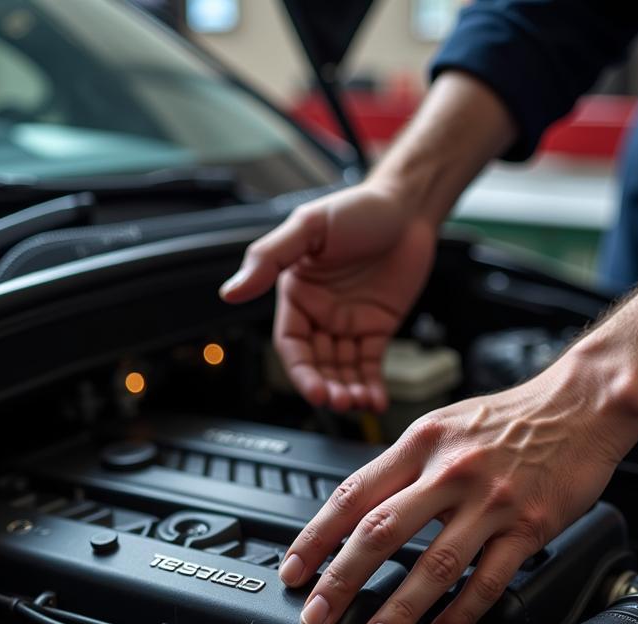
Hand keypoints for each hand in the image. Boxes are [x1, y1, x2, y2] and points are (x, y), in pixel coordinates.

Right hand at [219, 183, 436, 412]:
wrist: (407, 206)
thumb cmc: (357, 210)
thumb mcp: (308, 228)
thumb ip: (269, 259)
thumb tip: (230, 292)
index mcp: (296, 295)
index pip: (292, 345)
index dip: (303, 372)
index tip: (317, 390)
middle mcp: (319, 314)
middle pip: (317, 364)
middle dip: (328, 387)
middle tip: (342, 402)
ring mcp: (348, 323)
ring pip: (343, 369)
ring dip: (349, 390)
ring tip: (360, 403)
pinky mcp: (377, 328)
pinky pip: (370, 364)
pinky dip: (373, 385)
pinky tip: (376, 401)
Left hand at [276, 360, 636, 623]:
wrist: (582, 404)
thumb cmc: (512, 417)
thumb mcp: (444, 424)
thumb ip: (404, 466)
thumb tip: (363, 510)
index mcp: (421, 443)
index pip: (353, 494)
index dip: (316, 537)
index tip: (295, 571)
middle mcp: (451, 470)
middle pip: (380, 532)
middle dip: (341, 581)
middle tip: (318, 616)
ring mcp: (490, 501)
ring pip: (434, 564)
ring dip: (398, 610)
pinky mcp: (528, 526)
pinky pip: (487, 580)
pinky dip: (460, 613)